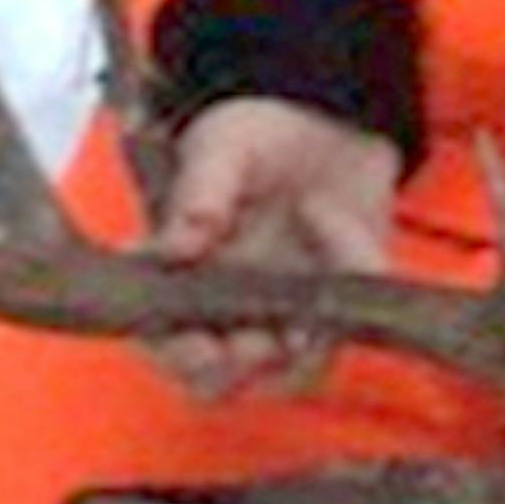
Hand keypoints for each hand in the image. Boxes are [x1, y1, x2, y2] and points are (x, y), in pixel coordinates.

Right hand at [149, 97, 400, 399]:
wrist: (330, 123)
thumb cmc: (259, 136)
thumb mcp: (223, 147)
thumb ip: (199, 194)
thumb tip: (175, 246)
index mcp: (175, 275)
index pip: (157, 336)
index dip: (171, 352)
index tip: (196, 344)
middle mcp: (221, 311)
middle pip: (212, 381)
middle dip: (230, 373)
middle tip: (254, 344)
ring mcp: (278, 319)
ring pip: (280, 377)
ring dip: (291, 361)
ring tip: (304, 323)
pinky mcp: (333, 314)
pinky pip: (343, 335)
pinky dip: (347, 306)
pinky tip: (345, 244)